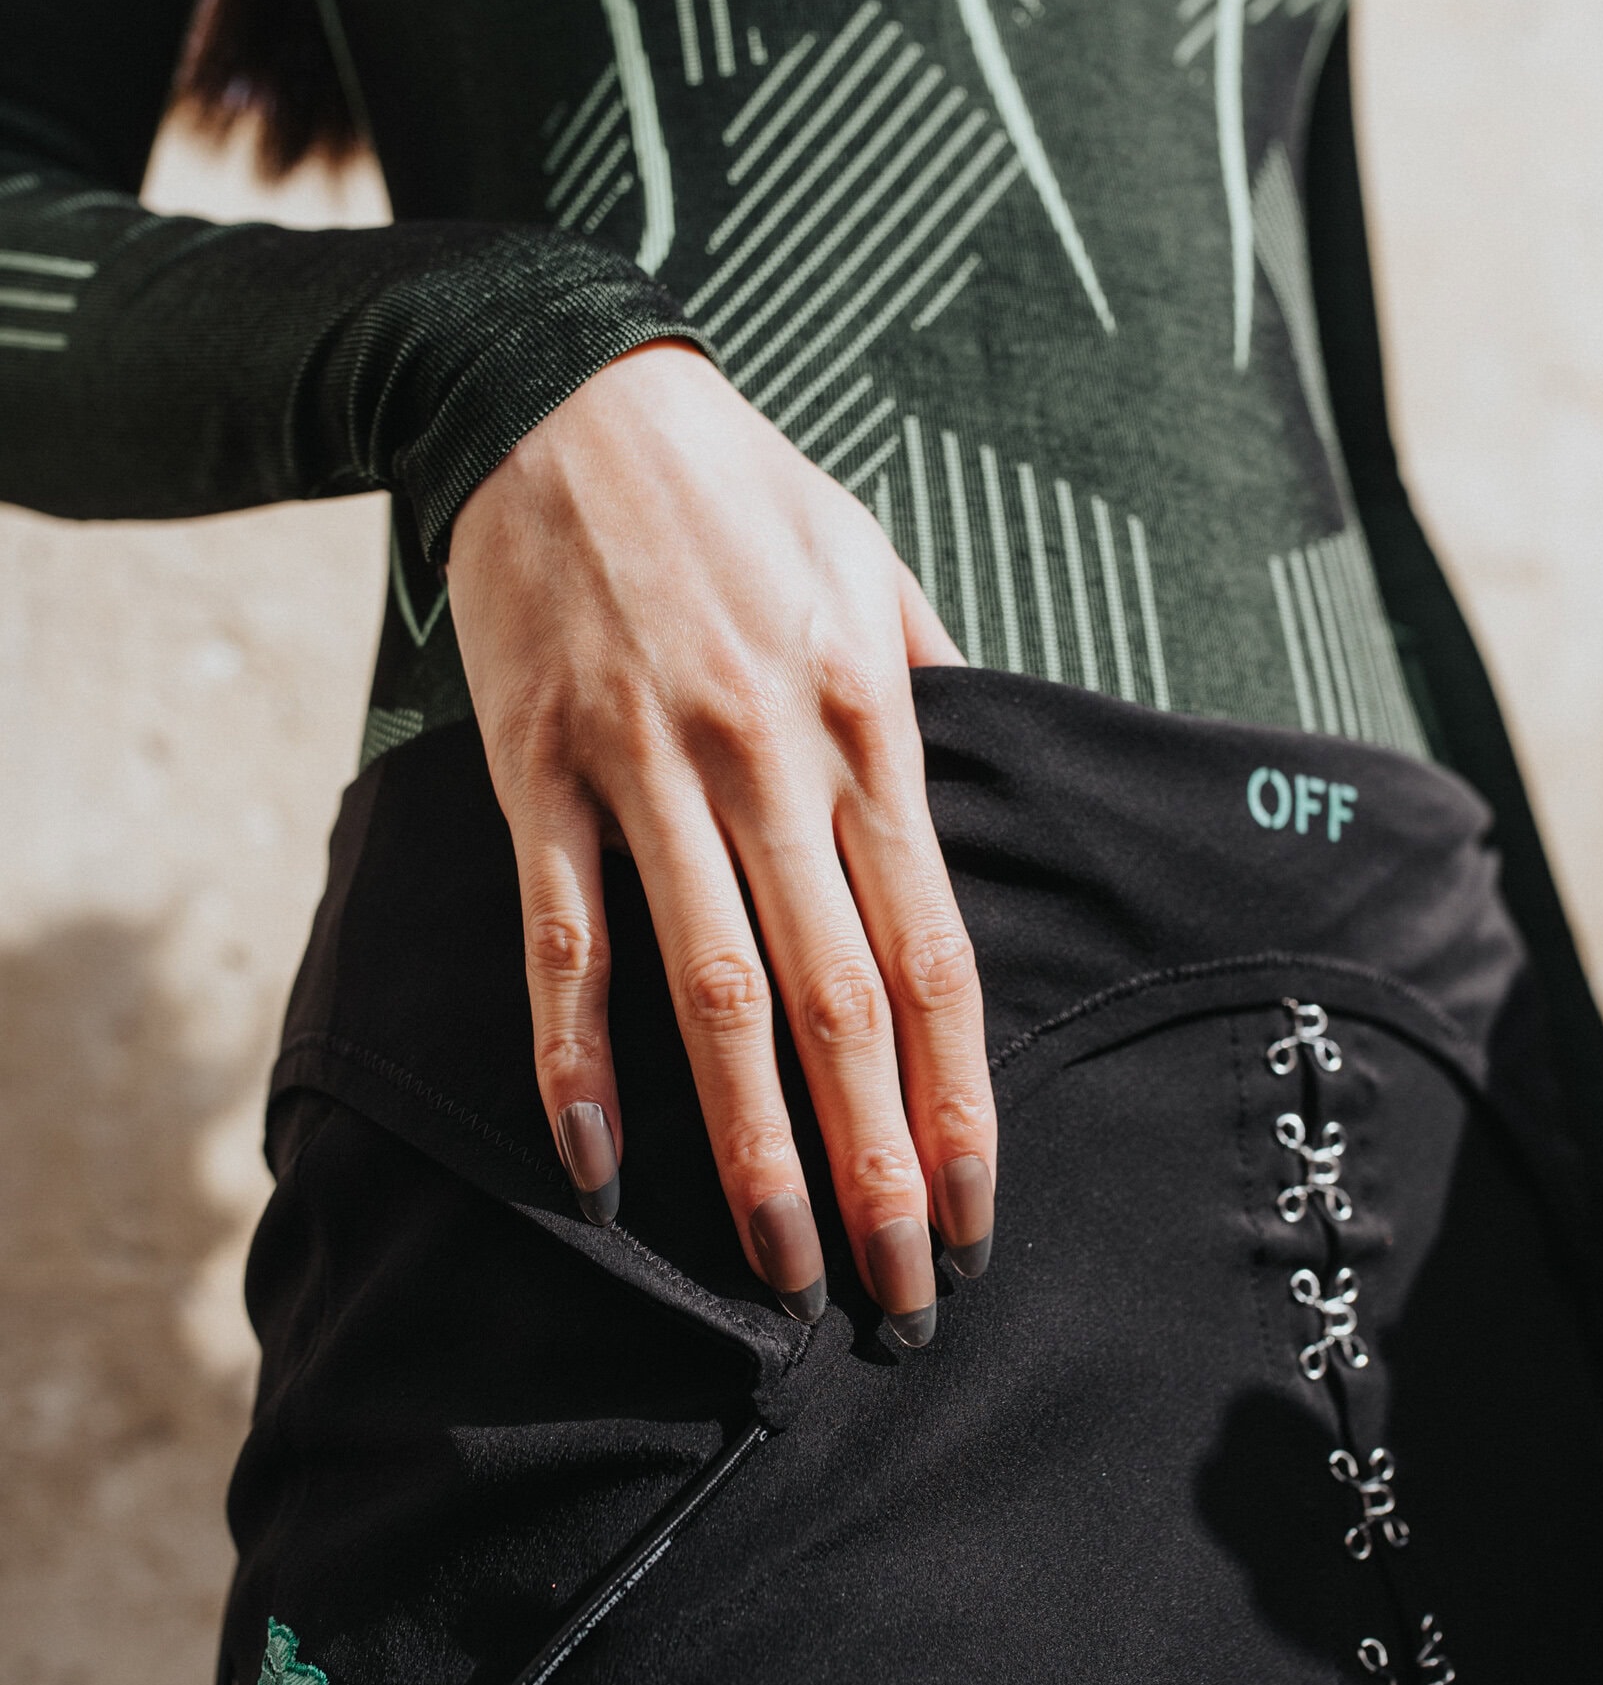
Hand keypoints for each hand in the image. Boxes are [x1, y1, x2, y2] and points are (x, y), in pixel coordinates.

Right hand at [446, 343, 996, 1341]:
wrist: (558, 389)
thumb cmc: (737, 489)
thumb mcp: (871, 562)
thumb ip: (932, 683)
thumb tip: (983, 775)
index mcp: (869, 720)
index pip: (933, 950)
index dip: (961, 1095)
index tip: (980, 1210)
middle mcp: (771, 757)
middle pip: (843, 1000)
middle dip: (881, 1162)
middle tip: (903, 1295)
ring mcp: (648, 766)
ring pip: (714, 990)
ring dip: (753, 1145)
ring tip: (786, 1267)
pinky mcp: (537, 768)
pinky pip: (562, 937)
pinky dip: (577, 1056)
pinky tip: (599, 1164)